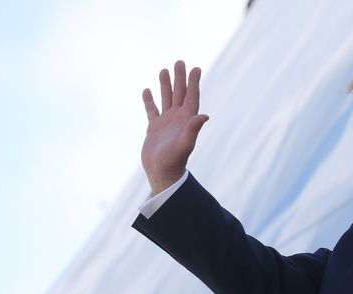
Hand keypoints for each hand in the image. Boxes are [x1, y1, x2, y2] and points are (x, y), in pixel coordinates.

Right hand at [141, 61, 209, 193]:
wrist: (162, 173)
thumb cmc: (175, 160)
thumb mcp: (185, 143)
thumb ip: (193, 129)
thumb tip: (204, 115)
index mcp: (187, 120)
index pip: (192, 97)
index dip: (194, 83)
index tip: (196, 68)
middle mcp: (178, 119)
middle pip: (180, 94)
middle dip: (180, 78)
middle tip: (180, 62)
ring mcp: (166, 123)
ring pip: (166, 99)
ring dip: (166, 85)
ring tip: (164, 70)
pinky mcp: (154, 128)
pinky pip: (152, 110)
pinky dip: (149, 101)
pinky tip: (147, 91)